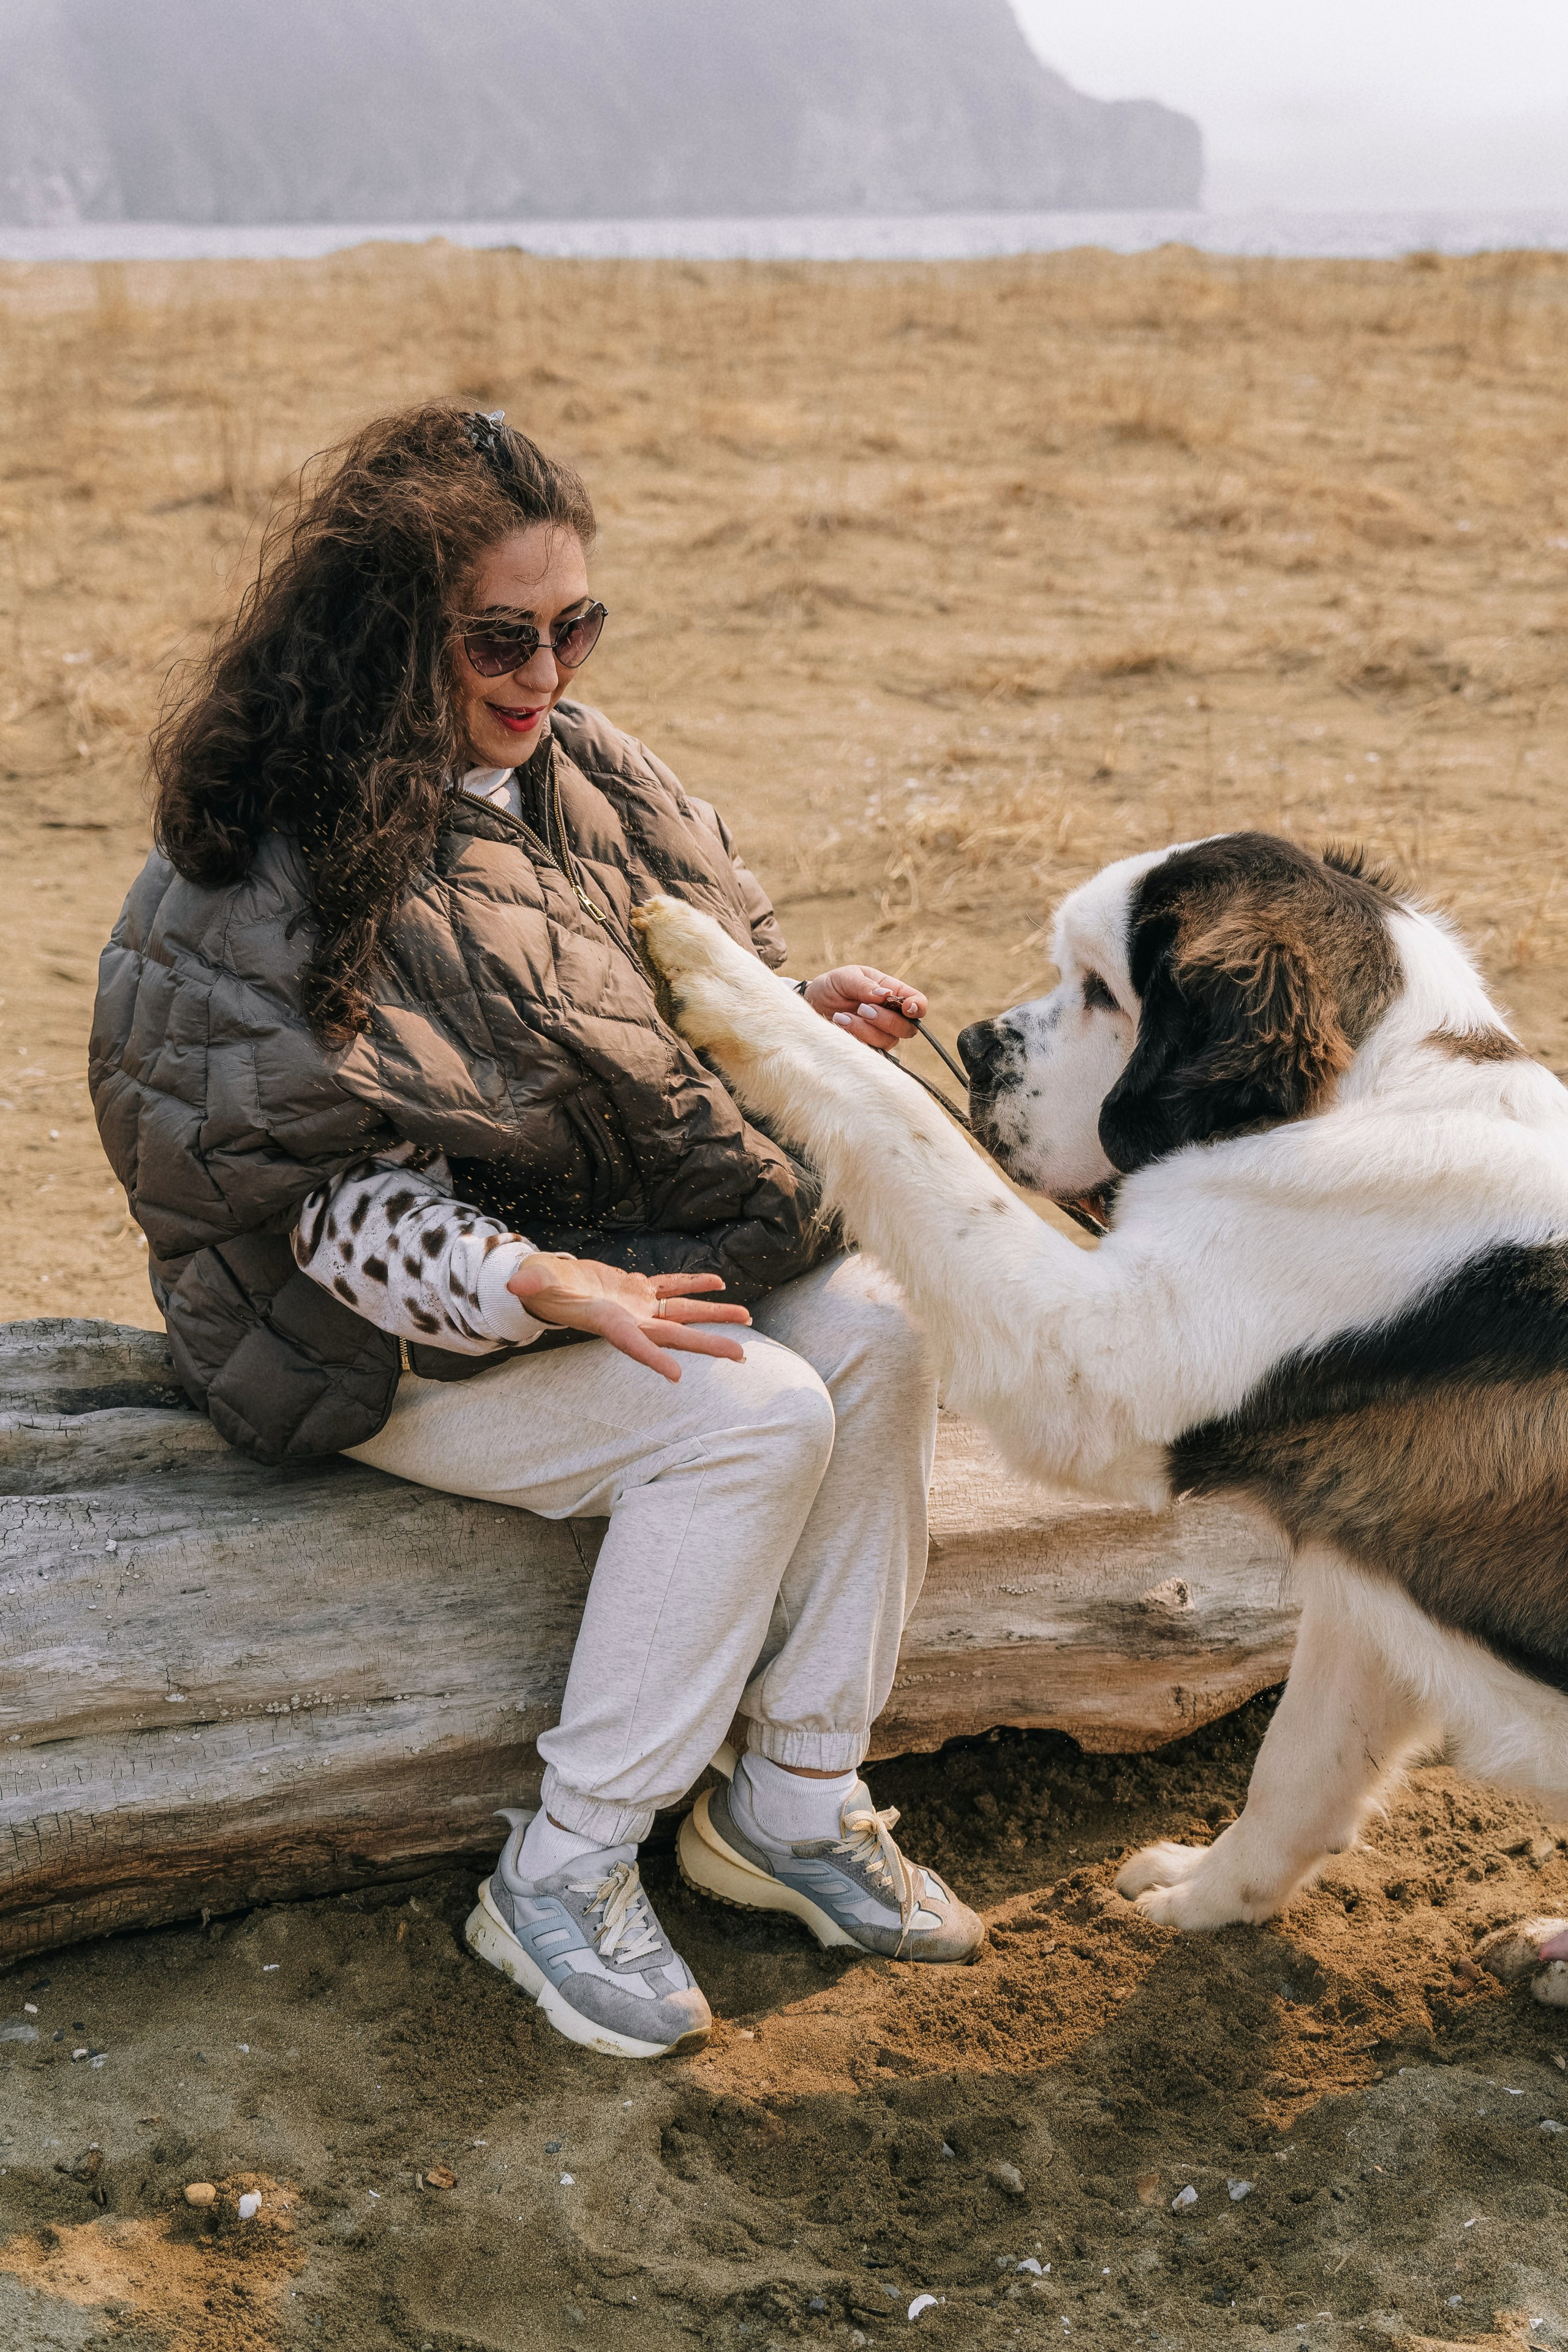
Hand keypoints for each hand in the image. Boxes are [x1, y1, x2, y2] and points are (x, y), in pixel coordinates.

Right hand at [506, 1256, 749, 1381]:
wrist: (547, 1284)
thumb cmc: (540, 1286)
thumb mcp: (535, 1283)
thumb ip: (531, 1283)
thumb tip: (517, 1283)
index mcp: (608, 1322)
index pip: (633, 1343)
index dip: (653, 1358)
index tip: (677, 1375)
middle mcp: (630, 1319)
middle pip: (675, 1335)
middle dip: (708, 1344)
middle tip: (741, 1355)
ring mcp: (638, 1305)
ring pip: (683, 1311)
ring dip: (714, 1314)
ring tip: (747, 1316)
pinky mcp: (639, 1289)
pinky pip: (672, 1287)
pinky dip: (694, 1284)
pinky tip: (717, 1282)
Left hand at [802, 964, 927, 1050]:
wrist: (812, 1004)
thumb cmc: (833, 986)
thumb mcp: (845, 977)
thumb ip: (865, 985)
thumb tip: (887, 995)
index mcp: (893, 993)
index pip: (918, 1003)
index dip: (917, 1007)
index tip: (906, 1007)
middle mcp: (891, 1015)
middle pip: (907, 1028)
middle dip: (884, 1019)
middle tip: (862, 1008)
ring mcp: (880, 1034)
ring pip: (888, 1040)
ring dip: (864, 1028)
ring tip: (841, 1016)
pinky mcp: (867, 1048)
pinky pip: (870, 1051)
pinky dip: (855, 1037)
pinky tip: (839, 1024)